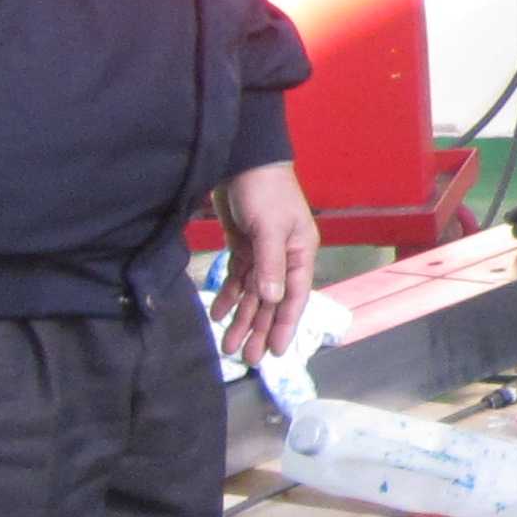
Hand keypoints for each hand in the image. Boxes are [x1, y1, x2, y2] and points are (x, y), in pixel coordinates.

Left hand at [211, 161, 318, 363]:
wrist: (243, 159)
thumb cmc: (265, 191)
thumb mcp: (270, 227)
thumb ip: (270, 264)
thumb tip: (272, 299)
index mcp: (299, 253)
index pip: (294, 296)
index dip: (286, 325)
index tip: (275, 352)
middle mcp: (283, 257)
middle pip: (272, 300)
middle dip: (259, 329)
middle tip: (246, 357)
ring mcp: (263, 252)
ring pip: (253, 293)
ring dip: (242, 317)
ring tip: (228, 343)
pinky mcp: (243, 245)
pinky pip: (237, 277)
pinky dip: (229, 294)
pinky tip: (217, 311)